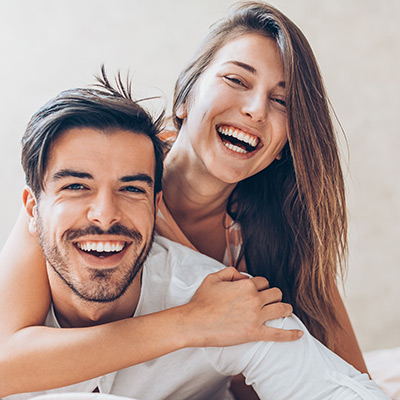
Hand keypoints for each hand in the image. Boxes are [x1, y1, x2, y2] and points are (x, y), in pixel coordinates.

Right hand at [181, 267, 302, 346]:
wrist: (194, 323)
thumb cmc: (201, 301)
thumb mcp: (213, 278)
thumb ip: (230, 272)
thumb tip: (242, 275)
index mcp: (246, 285)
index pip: (263, 281)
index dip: (261, 285)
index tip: (257, 290)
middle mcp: (254, 299)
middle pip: (276, 293)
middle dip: (274, 295)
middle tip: (269, 300)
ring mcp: (256, 316)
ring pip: (282, 309)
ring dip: (285, 308)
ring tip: (285, 310)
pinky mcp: (255, 333)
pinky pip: (278, 334)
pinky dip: (291, 334)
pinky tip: (299, 334)